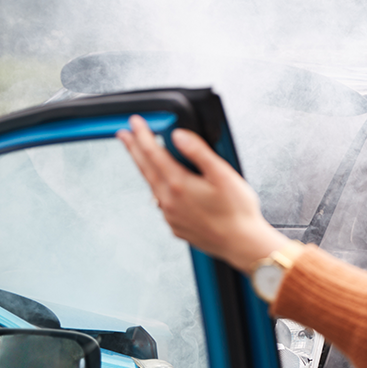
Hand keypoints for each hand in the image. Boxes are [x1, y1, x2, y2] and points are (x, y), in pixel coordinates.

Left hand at [117, 115, 290, 271]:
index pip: (153, 153)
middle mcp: (169, 201)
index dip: (142, 134)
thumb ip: (198, 152)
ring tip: (141, 157)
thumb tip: (178, 136)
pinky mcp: (176, 226)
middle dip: (134, 149)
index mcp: (179, 184)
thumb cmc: (237, 212)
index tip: (135, 122)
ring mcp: (170, 216)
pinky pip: (162, 203)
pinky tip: (163, 185)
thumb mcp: (223, 175)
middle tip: (124, 135)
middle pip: (145, 169)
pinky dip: (158, 189)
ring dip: (145, 169)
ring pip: (152, 186)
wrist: (242, 244)